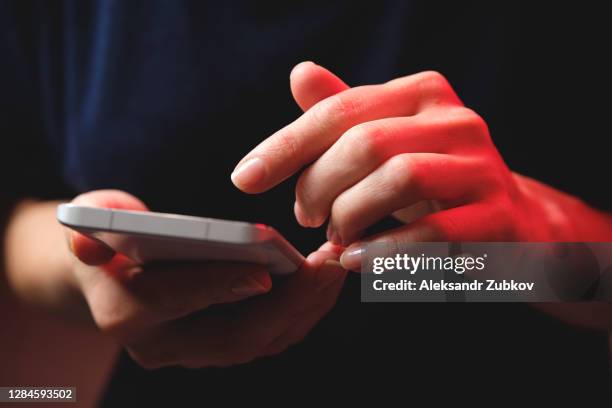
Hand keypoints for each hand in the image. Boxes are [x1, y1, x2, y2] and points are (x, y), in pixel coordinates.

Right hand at [65, 190, 345, 367]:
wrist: (114, 278)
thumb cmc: (109, 241)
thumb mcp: (92, 223)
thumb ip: (91, 226)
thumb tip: (92, 244)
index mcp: (125, 313)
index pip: (172, 302)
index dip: (216, 286)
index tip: (264, 271)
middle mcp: (163, 345)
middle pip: (234, 336)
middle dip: (288, 303)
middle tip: (327, 266)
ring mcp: (196, 352)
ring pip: (262, 341)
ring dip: (306, 306)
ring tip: (337, 267)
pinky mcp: (223, 346)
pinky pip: (271, 335)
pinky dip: (303, 309)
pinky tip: (325, 277)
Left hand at [231, 62, 568, 269]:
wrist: (508, 222)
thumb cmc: (430, 182)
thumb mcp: (385, 144)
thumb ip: (344, 114)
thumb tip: (300, 74)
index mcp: (421, 93)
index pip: (339, 111)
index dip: (285, 145)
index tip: (244, 179)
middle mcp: (456, 119)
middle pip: (364, 143)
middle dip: (318, 186)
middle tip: (305, 215)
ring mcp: (482, 166)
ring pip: (398, 178)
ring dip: (350, 215)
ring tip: (334, 236)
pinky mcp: (498, 216)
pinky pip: (433, 234)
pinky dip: (384, 251)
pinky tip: (356, 260)